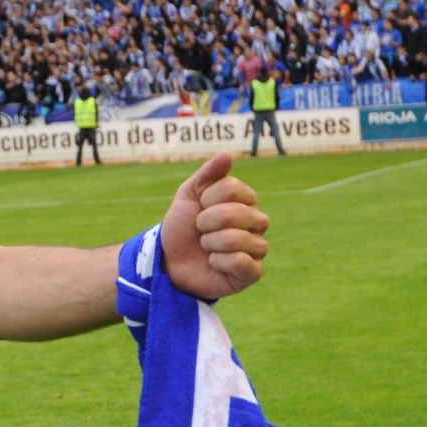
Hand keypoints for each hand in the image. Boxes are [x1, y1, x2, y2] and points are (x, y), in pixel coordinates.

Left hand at [159, 153, 268, 300]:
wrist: (169, 259)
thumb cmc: (182, 225)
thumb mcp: (189, 194)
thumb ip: (208, 174)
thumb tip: (227, 153)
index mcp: (246, 201)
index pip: (232, 188)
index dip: (207, 198)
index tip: (199, 207)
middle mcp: (257, 223)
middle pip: (235, 213)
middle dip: (206, 222)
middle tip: (199, 230)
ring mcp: (256, 248)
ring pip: (238, 239)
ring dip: (210, 243)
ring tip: (205, 247)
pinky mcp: (252, 273)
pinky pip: (241, 262)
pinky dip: (219, 262)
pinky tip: (213, 263)